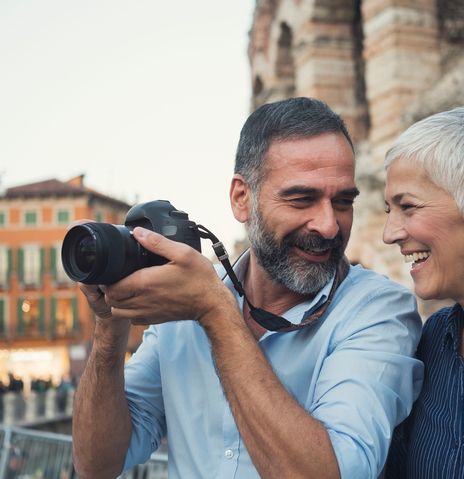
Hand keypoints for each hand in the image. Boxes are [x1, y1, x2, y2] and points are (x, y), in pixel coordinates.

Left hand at [102, 227, 234, 325]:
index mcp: (146, 282)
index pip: (112, 286)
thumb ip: (157, 242)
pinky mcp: (154, 320)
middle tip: (120, 276)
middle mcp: (143, 300)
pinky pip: (131, 319)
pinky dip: (129, 310)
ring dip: (118, 301)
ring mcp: (148, 312)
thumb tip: (137, 232)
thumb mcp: (183, 253)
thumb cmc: (200, 278)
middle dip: (111, 288)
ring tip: (127, 288)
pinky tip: (138, 299)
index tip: (116, 269)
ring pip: (118, 312)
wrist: (212, 304)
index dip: (109, 278)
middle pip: (111, 300)